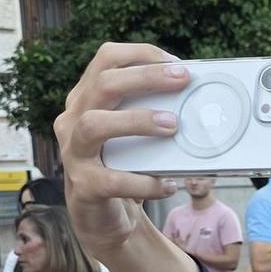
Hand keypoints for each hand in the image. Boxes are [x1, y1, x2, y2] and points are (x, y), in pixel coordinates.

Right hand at [51, 43, 189, 256]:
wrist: (102, 217)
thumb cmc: (124, 165)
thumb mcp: (134, 134)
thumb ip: (153, 112)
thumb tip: (198, 99)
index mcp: (86, 98)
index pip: (106, 59)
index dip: (141, 54)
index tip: (176, 63)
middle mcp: (72, 119)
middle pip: (103, 84)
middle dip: (146, 77)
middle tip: (183, 80)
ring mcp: (73, 152)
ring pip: (95, 124)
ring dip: (138, 121)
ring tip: (173, 125)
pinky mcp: (83, 186)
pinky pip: (112, 180)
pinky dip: (144, 182)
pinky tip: (168, 185)